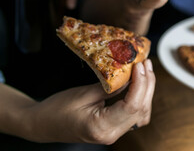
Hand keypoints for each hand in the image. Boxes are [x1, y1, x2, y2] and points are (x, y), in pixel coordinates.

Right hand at [27, 59, 155, 143]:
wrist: (42, 124)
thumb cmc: (56, 109)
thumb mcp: (83, 93)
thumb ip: (111, 87)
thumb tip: (132, 74)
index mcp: (101, 126)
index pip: (132, 106)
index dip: (141, 83)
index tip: (141, 65)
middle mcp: (111, 134)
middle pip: (141, 109)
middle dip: (147, 84)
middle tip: (146, 63)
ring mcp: (114, 134)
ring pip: (142, 113)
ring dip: (147, 91)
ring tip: (145, 70)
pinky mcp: (114, 128)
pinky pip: (135, 115)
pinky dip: (140, 98)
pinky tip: (139, 83)